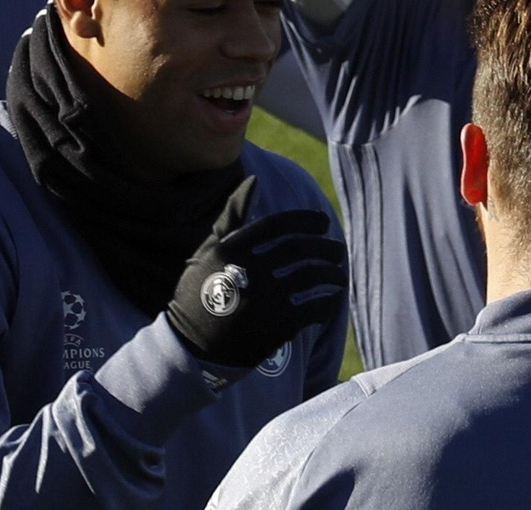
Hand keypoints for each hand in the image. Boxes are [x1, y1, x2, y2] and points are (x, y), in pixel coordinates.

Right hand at [167, 177, 346, 368]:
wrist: (191, 349)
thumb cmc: (201, 294)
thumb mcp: (208, 252)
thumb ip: (232, 217)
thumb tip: (253, 181)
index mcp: (232, 249)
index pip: (279, 225)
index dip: (306, 220)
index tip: (322, 222)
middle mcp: (249, 270)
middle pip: (300, 248)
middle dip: (325, 246)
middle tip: (337, 249)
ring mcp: (264, 299)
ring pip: (312, 276)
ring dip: (332, 273)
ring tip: (339, 274)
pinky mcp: (276, 327)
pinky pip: (314, 308)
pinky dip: (328, 303)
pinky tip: (332, 300)